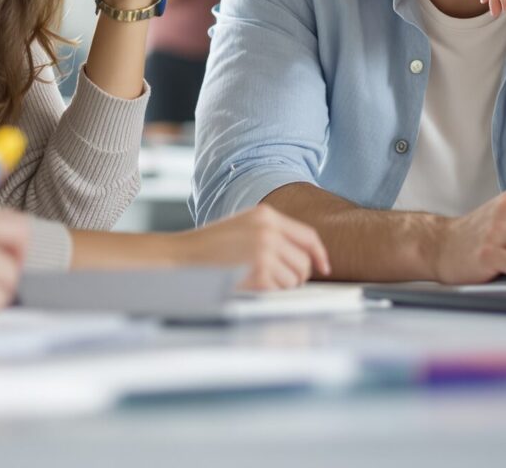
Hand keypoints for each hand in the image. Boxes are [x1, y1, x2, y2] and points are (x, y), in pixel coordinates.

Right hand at [166, 206, 329, 289]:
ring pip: (295, 277)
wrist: (182, 256)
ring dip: (283, 285)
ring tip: (261, 281)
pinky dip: (271, 291)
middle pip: (304, 261)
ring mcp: (265, 250)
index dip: (319, 254)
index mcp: (267, 215)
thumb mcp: (245, 226)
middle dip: (298, 275)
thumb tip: (304, 254)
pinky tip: (253, 285)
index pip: (308, 236)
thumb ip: (273, 233)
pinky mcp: (259, 271)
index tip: (324, 267)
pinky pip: (280, 287)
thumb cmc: (211, 245)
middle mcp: (269, 230)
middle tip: (282, 281)